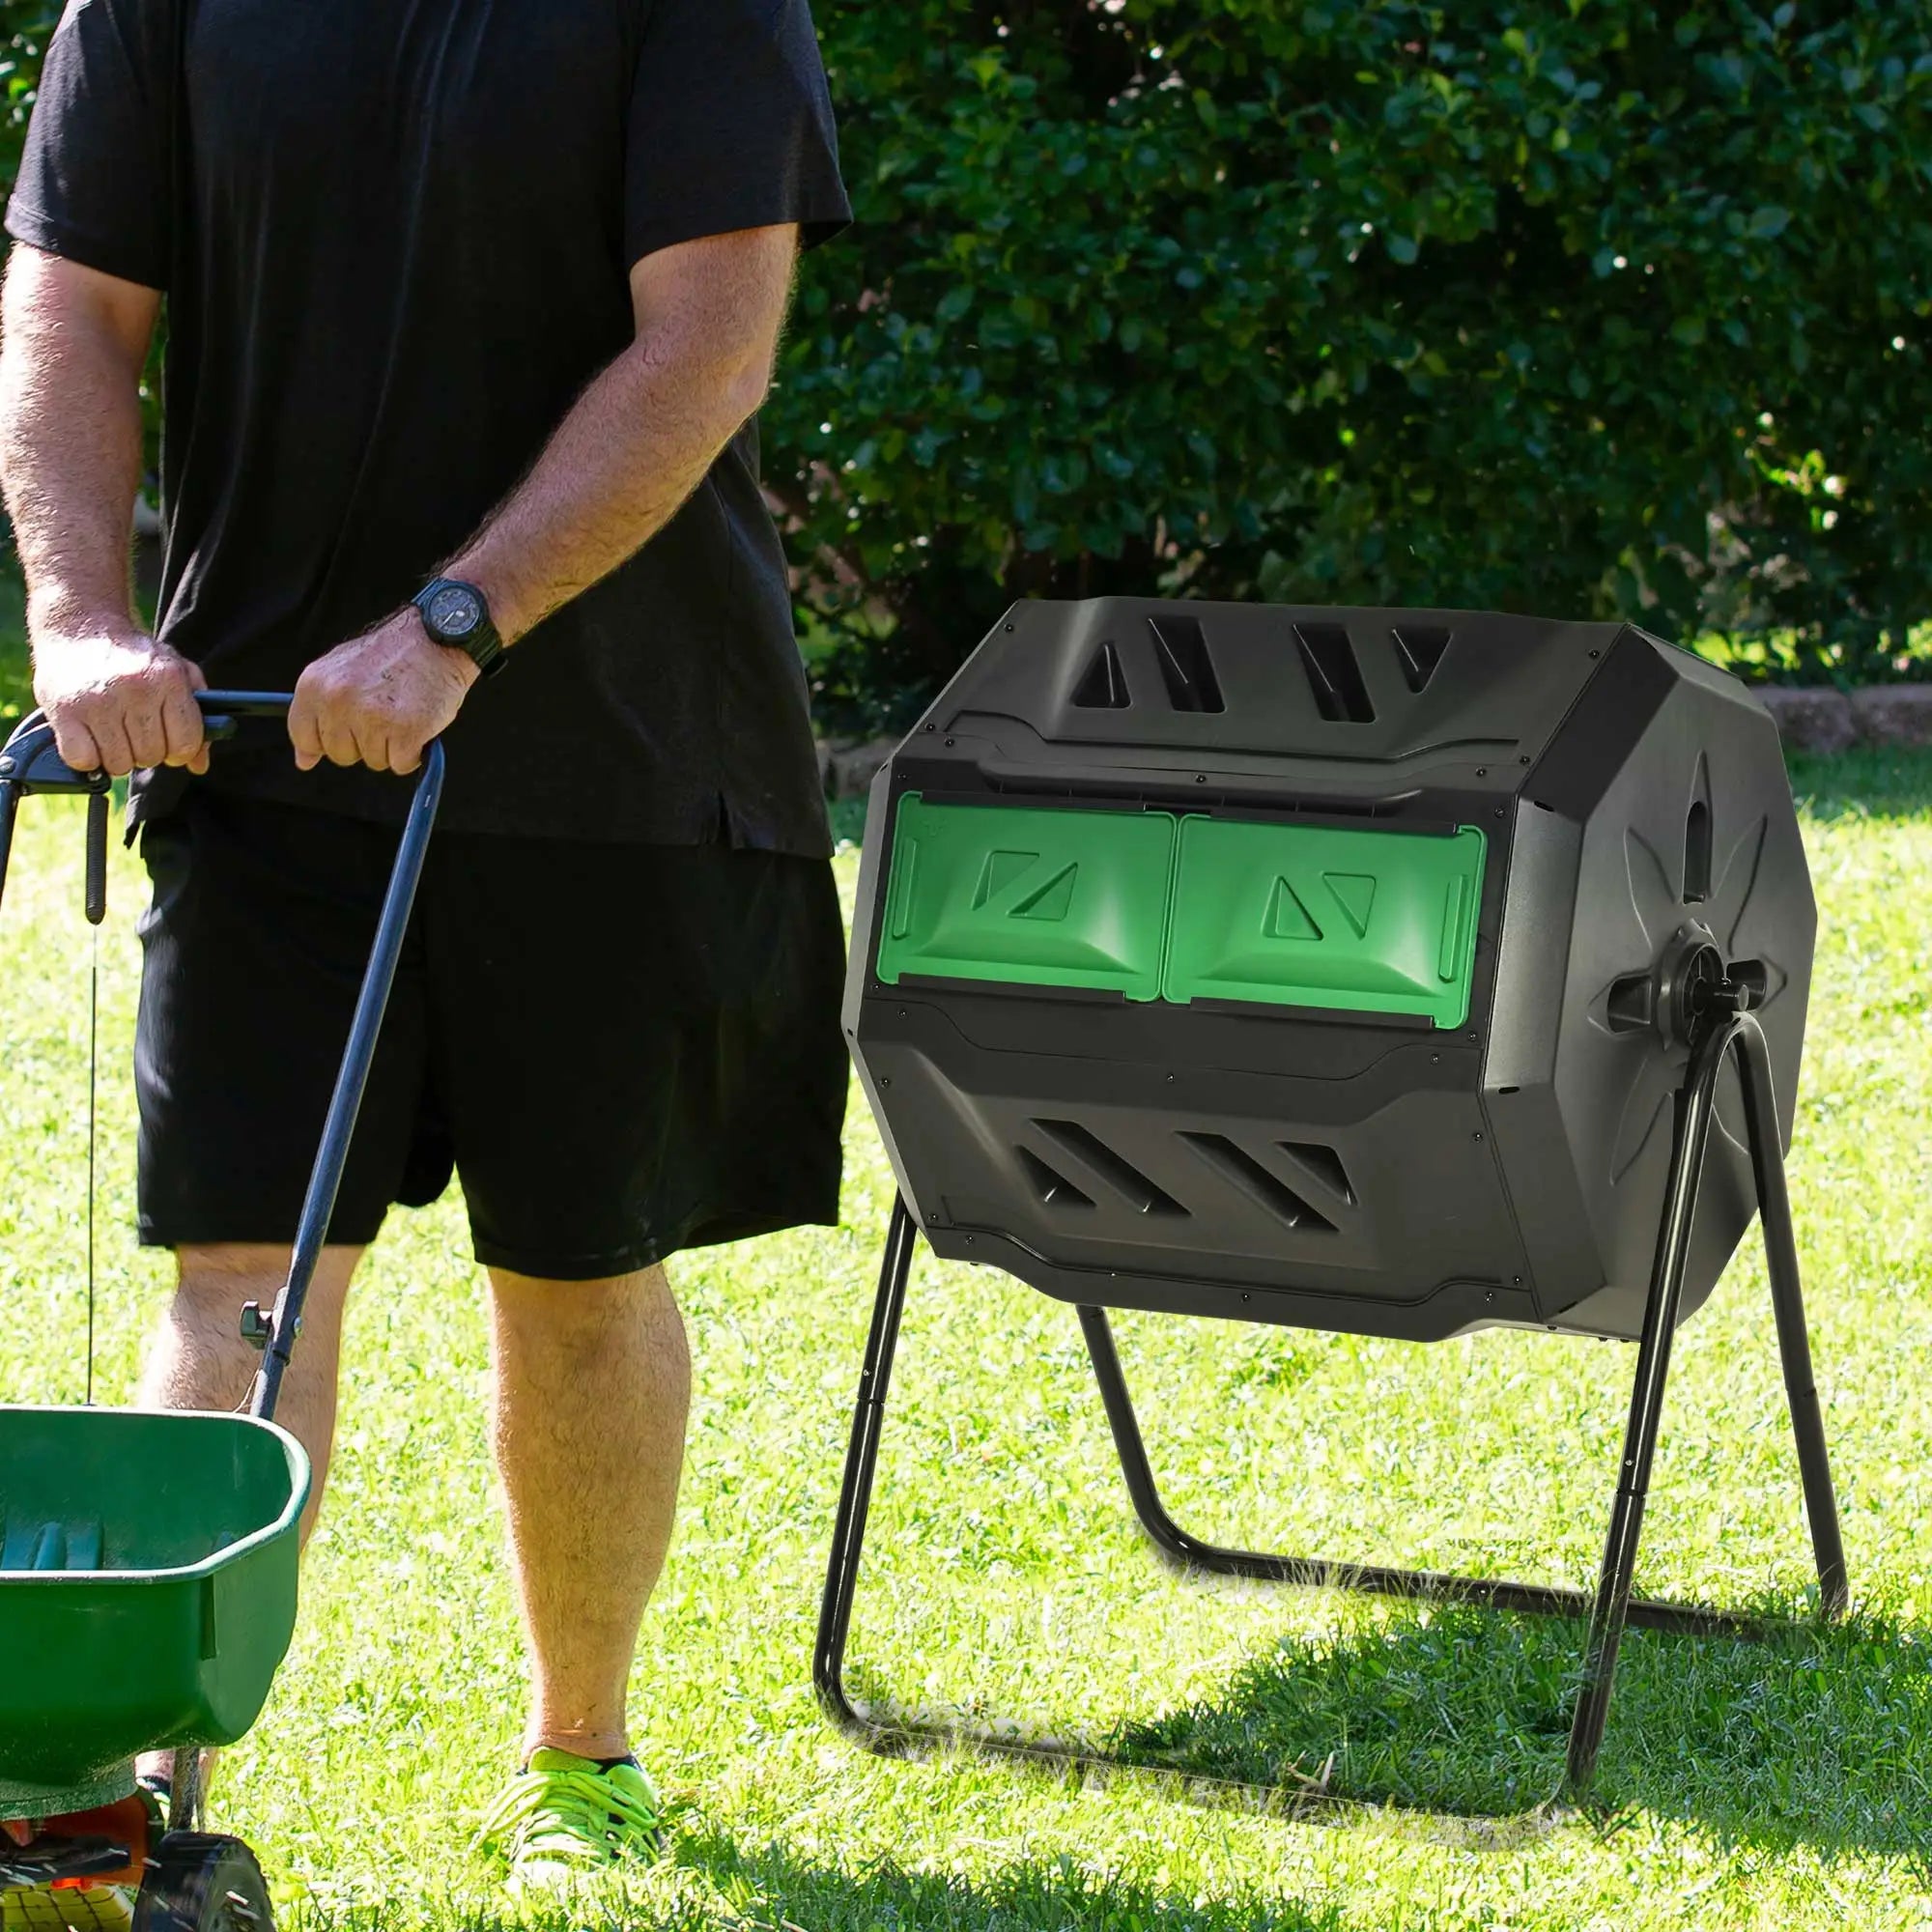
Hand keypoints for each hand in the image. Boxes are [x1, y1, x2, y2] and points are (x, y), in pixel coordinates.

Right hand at [32, 629, 208, 775]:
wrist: (79, 627)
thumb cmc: (133, 656)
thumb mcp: (175, 671)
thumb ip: (197, 715)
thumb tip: (199, 764)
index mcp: (168, 679)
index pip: (186, 744)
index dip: (179, 750)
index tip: (167, 742)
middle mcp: (136, 689)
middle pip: (152, 756)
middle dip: (145, 750)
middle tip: (133, 730)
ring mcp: (99, 702)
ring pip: (119, 764)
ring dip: (115, 756)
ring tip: (110, 730)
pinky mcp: (65, 711)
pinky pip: (84, 761)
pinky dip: (86, 757)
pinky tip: (88, 737)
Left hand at [289, 609, 477, 773]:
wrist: (436, 640)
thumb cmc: (390, 656)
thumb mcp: (340, 672)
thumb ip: (316, 713)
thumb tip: (304, 760)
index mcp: (315, 685)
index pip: (303, 735)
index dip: (326, 739)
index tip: (346, 728)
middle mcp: (338, 701)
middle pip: (340, 755)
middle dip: (362, 742)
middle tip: (382, 711)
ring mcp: (371, 718)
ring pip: (374, 761)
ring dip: (391, 746)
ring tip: (401, 711)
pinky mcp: (405, 732)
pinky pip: (401, 765)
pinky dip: (414, 752)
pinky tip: (417, 722)